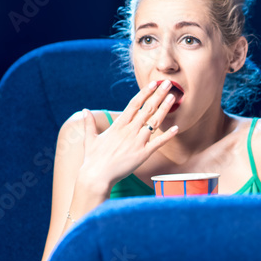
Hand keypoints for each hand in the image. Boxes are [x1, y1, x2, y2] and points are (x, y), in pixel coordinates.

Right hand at [75, 80, 178, 194]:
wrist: (96, 176)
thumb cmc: (92, 159)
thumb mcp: (89, 138)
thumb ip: (89, 124)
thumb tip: (84, 110)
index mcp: (118, 126)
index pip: (134, 104)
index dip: (145, 93)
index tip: (153, 84)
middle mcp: (129, 131)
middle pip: (147, 109)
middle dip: (158, 95)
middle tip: (168, 83)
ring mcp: (137, 142)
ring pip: (154, 122)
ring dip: (165, 109)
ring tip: (173, 98)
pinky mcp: (143, 154)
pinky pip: (158, 143)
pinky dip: (168, 135)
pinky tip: (177, 128)